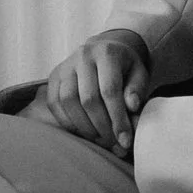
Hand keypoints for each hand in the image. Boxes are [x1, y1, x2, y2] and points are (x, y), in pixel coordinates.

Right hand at [32, 30, 150, 156]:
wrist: (104, 50)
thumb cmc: (124, 67)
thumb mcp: (139, 74)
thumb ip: (137, 90)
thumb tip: (131, 106)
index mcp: (107, 53)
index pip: (110, 90)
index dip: (117, 119)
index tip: (125, 140)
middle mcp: (83, 56)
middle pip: (88, 99)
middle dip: (102, 127)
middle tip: (113, 143)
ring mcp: (65, 66)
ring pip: (68, 102)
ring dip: (84, 127)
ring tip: (99, 138)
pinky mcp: (54, 76)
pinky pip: (55, 103)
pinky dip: (68, 122)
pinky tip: (83, 131)